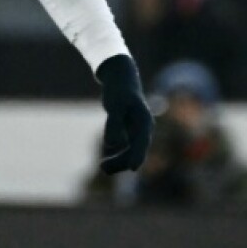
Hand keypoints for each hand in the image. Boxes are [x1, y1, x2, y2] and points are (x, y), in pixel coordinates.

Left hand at [95, 54, 153, 173]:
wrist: (121, 79)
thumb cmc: (118, 91)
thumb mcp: (115, 105)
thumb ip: (114, 124)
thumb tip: (112, 145)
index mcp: (144, 121)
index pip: (142, 141)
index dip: (138, 155)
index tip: (133, 169)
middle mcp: (144, 128)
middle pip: (136, 150)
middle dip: (122, 161)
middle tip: (102, 168)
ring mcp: (138, 131)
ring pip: (131, 152)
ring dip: (119, 161)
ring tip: (102, 167)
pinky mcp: (130, 132)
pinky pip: (126, 149)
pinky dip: (117, 156)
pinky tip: (105, 162)